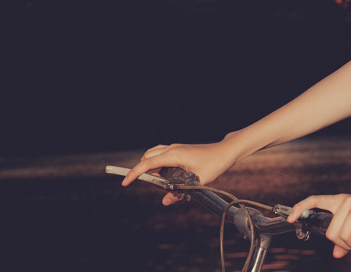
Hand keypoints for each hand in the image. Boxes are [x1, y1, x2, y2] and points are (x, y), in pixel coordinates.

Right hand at [121, 140, 235, 204]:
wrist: (225, 151)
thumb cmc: (214, 164)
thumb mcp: (197, 181)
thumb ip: (179, 192)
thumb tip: (165, 201)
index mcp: (174, 155)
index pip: (148, 163)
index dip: (134, 173)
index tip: (124, 182)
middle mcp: (172, 149)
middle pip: (147, 157)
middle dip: (142, 171)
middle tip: (150, 186)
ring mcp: (175, 148)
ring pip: (153, 154)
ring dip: (150, 166)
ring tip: (159, 182)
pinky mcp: (178, 150)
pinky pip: (161, 155)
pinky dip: (157, 164)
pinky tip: (166, 176)